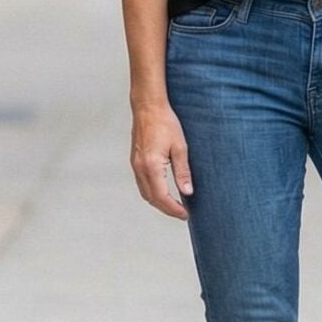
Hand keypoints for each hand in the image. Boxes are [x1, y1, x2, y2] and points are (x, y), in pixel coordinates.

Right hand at [130, 102, 194, 221]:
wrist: (148, 107)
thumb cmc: (165, 123)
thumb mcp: (180, 147)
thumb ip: (183, 172)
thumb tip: (187, 192)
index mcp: (152, 166)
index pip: (162, 197)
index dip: (174, 209)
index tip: (185, 214)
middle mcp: (140, 168)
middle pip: (152, 199)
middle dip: (167, 209)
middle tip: (182, 213)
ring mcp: (135, 166)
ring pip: (145, 193)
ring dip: (159, 202)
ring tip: (174, 205)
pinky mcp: (135, 162)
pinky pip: (142, 184)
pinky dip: (152, 193)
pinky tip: (163, 192)